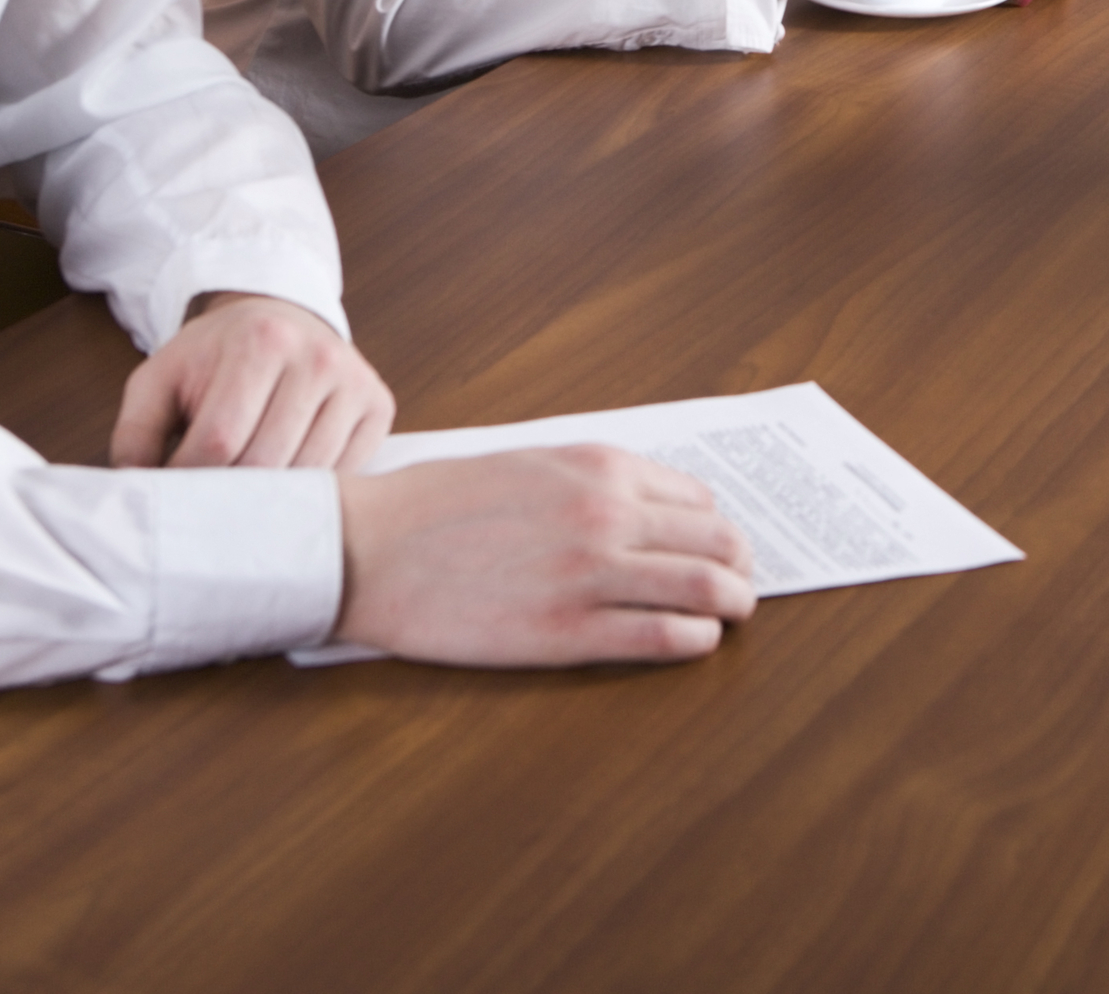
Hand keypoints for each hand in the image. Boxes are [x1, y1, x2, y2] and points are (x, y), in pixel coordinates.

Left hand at [112, 292, 393, 471]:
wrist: (279, 318)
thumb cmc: (216, 356)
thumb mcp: (160, 380)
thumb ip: (135, 436)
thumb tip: (135, 493)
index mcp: (259, 342)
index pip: (220, 441)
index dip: (190, 479)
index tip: (175, 488)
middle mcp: (316, 357)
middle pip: (266, 463)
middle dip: (229, 492)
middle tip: (209, 497)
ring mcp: (355, 381)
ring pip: (309, 476)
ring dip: (272, 497)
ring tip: (247, 490)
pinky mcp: (379, 405)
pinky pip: (348, 474)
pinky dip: (314, 491)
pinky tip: (289, 480)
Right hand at [332, 445, 759, 665]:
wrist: (368, 548)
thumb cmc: (436, 506)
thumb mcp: (527, 465)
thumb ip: (589, 482)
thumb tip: (644, 508)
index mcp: (597, 467)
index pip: (697, 499)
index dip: (715, 528)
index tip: (718, 546)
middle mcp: (606, 514)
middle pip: (717, 542)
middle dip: (738, 566)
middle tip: (739, 586)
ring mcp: (591, 574)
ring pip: (705, 589)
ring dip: (731, 605)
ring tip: (730, 615)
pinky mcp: (567, 631)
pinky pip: (663, 638)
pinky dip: (695, 641)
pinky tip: (694, 642)